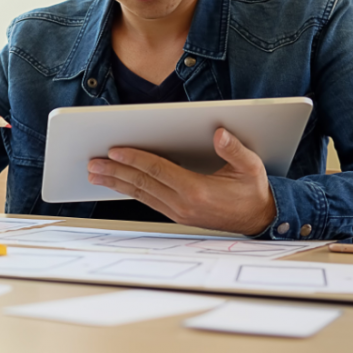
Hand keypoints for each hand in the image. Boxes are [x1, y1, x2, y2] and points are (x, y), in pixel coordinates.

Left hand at [86, 128, 276, 235]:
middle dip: (114, 172)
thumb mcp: (251, 167)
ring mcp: (178, 212)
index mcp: (198, 191)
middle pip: (142, 184)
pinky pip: (148, 200)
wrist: (260, 219)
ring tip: (95, 174)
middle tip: (92, 163)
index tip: (114, 150)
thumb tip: (219, 133)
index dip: (134, 159)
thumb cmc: (254, 191)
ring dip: (116, 183)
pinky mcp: (177, 215)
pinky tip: (117, 183)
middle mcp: (183, 204)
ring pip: (140, 194)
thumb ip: (234, 149)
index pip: (158, 171)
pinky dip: (129, 190)